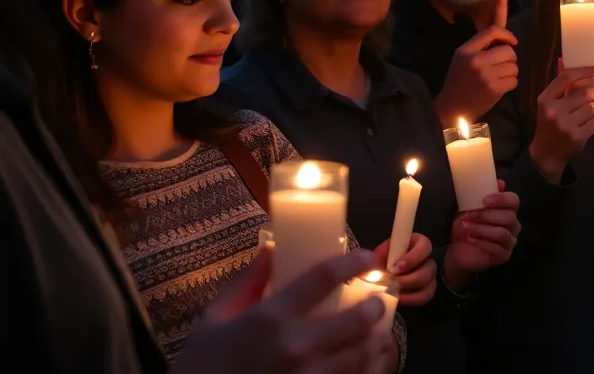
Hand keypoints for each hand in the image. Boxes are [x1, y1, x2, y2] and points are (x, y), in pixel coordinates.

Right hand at [173, 249, 394, 373]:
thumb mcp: (215, 319)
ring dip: (375, 340)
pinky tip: (366, 362)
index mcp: (269, 318)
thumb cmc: (202, 365)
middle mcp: (294, 346)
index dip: (351, 262)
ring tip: (376, 332)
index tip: (366, 257)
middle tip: (376, 302)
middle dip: (374, 307)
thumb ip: (247, 282)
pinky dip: (365, 370)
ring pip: (361, 356)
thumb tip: (271, 248)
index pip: (323, 278)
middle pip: (356, 320)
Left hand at [376, 233, 436, 307]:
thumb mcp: (374, 258)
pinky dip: (412, 299)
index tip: (395, 268)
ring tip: (394, 292)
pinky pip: (426, 296)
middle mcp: (425, 258)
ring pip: (429, 283)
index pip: (425, 245)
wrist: (375, 282)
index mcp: (414, 243)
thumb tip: (370, 261)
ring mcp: (428, 275)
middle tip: (393, 283)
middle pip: (430, 266)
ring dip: (411, 289)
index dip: (413, 257)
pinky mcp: (426, 290)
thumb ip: (377, 257)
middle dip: (410, 278)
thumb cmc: (376, 265)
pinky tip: (399, 299)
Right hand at [435, 0, 517, 124]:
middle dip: (509, 58)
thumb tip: (502, 14)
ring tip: (498, 77)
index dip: (507, 34)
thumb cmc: (459, 79)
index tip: (512, 41)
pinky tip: (499, 86)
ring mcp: (486, 75)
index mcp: (467, 50)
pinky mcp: (494, 89)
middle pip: (508, 51)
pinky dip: (510, 83)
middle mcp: (477, 60)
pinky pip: (514, 80)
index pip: (492, 31)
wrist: (453, 107)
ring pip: (514, 67)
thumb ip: (483, 41)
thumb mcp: (464, 56)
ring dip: (510, 72)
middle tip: (501, 65)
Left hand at [444, 180, 520, 285]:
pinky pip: (497, 248)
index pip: (514, 200)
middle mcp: (513, 225)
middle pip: (508, 217)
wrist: (459, 249)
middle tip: (470, 215)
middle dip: (487, 215)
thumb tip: (500, 182)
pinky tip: (470, 239)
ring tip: (466, 227)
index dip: (502, 199)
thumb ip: (481, 195)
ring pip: (502, 233)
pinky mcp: (504, 256)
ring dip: (481, 229)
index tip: (484, 200)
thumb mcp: (469, 208)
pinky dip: (481, 242)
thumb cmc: (467, 226)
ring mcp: (510, 241)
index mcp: (507, 210)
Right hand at [528, 62, 593, 180]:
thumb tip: (563, 60)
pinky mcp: (577, 137)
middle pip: (584, 93)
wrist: (546, 152)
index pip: (566, 78)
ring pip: (593, 107)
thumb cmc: (549, 123)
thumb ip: (559, 84)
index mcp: (545, 99)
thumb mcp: (548, 103)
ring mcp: (565, 125)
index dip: (585, 71)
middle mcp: (554, 111)